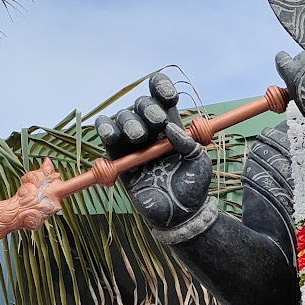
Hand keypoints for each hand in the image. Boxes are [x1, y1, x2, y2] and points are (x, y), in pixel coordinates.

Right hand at [95, 72, 211, 231]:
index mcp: (172, 126)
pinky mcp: (118, 157)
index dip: (162, 89)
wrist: (178, 215)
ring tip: (138, 137)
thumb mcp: (199, 162)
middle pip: (141, 105)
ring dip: (128, 121)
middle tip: (157, 123)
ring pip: (123, 117)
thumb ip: (188, 143)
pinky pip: (106, 135)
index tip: (169, 96)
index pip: (162, 97)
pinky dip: (105, 129)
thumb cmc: (192, 187)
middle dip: (148, 109)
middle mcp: (151, 130)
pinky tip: (111, 134)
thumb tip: (169, 129)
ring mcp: (133, 143)